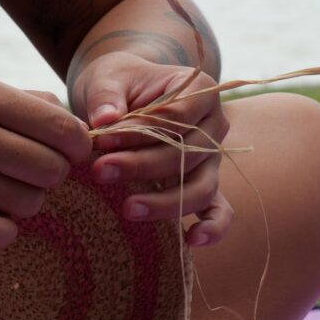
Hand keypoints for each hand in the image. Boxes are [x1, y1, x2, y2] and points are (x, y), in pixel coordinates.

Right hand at [0, 77, 90, 247]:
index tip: (70, 153)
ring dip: (26, 204)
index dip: (78, 147)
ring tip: (4, 193)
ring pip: (28, 204)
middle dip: (51, 177)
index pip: (61, 128)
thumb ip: (24, 101)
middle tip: (29, 175)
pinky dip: (3, 232)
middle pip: (51, 171)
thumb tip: (75, 125)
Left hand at [71, 52, 231, 246]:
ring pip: (200, 187)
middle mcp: (215, 126)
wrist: (129, 93)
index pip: (175, 116)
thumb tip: (104, 119)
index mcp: (201, 91)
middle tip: (100, 171)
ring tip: (128, 209)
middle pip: (187, 154)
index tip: (102, 138)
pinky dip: (212, 227)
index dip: (139, 130)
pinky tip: (192, 241)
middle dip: (142, 166)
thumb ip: (107, 96)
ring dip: (165, 202)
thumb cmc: (120, 83)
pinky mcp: (205, 184)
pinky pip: (219, 210)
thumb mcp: (109, 78)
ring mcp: (213, 159)